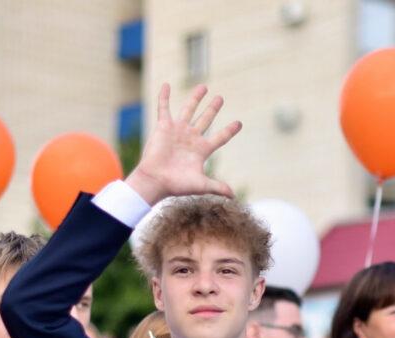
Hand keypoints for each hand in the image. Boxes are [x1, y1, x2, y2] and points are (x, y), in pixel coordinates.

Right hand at [125, 83, 241, 205]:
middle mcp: (191, 138)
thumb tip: (233, 196)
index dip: (229, 130)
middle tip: (220, 98)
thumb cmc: (177, 184)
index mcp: (202, 150)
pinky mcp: (163, 127)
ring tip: (204, 87)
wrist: (156, 180)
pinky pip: (164, 108)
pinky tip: (166, 85)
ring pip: (189, 110)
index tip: (239, 123)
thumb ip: (218, 187)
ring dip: (195, 98)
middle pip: (205, 119)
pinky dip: (164, 97)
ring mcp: (177, 131)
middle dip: (213, 109)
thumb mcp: (201, 185)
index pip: (220, 138)